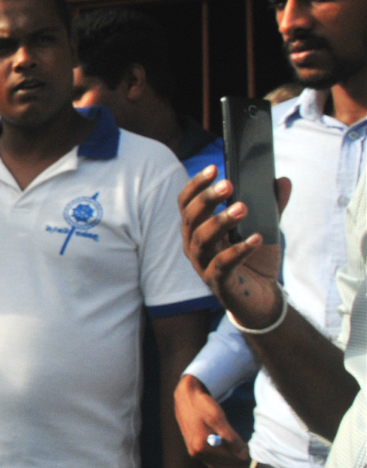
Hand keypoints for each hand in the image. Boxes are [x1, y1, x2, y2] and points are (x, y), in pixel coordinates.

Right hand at [174, 375, 249, 467]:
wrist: (186, 398)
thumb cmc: (203, 405)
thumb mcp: (218, 418)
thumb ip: (231, 438)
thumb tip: (243, 455)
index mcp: (202, 445)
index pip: (231, 459)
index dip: (247, 459)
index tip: (259, 457)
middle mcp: (197, 453)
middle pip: (227, 466)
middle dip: (242, 465)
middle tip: (257, 463)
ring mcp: (195, 454)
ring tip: (250, 467)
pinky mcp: (196, 452)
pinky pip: (215, 465)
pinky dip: (227, 467)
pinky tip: (236, 466)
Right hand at [178, 167, 291, 329]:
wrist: (262, 299)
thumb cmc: (255, 261)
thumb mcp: (263, 228)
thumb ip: (271, 206)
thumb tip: (282, 181)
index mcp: (198, 229)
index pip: (186, 203)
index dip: (196, 185)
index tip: (214, 168)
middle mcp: (194, 246)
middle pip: (191, 218)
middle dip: (207, 199)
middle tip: (228, 184)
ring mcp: (203, 265)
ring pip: (202, 240)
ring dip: (220, 221)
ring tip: (243, 208)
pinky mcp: (218, 283)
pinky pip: (222, 265)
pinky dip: (238, 251)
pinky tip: (256, 239)